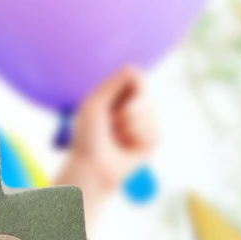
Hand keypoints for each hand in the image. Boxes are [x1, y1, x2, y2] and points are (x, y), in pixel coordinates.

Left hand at [70, 66, 156, 191]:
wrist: (91, 169)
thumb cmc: (87, 138)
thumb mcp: (94, 104)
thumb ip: (115, 82)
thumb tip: (136, 70)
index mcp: (119, 96)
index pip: (135, 76)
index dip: (123, 90)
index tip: (107, 106)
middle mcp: (134, 107)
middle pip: (144, 93)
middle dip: (124, 112)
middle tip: (109, 126)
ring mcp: (145, 123)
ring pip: (149, 112)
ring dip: (127, 128)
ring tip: (116, 140)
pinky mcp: (152, 141)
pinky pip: (153, 131)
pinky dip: (136, 140)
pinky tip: (126, 149)